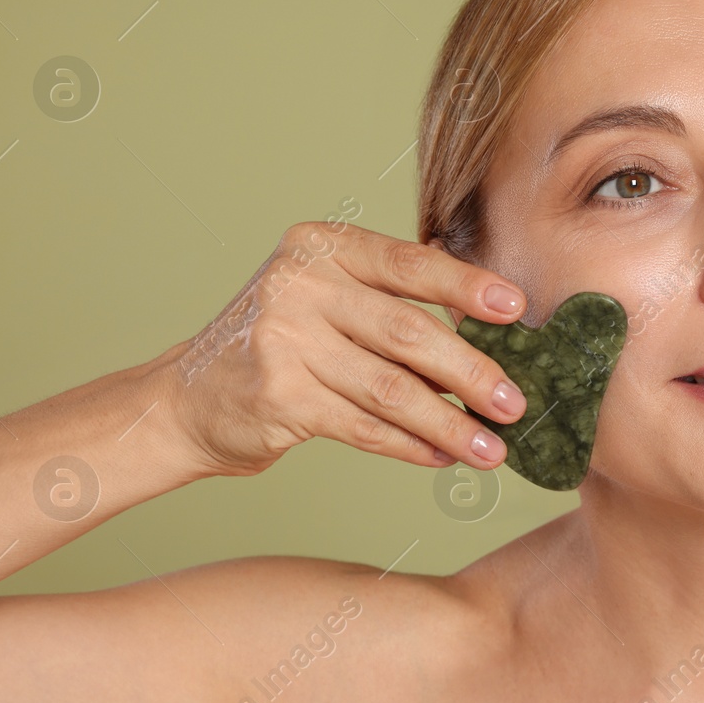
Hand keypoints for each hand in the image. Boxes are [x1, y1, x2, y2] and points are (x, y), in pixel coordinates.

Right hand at [164, 221, 528, 477]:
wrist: (186, 398)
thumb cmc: (279, 344)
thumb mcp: (327, 297)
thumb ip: (391, 302)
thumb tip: (490, 333)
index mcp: (323, 246)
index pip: (409, 264)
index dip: (468, 287)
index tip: (517, 310)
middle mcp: (300, 284)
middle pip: (409, 332)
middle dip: (472, 373)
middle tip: (516, 402)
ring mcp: (284, 340)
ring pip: (393, 388)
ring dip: (451, 423)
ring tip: (493, 448)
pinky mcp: (279, 398)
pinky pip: (366, 426)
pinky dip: (412, 445)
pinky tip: (444, 456)